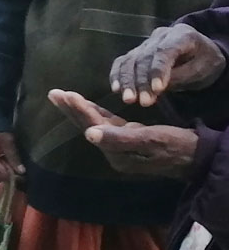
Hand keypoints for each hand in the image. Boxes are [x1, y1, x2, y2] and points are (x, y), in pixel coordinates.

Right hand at [0, 131, 23, 182]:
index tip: (20, 170)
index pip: (1, 174)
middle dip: (6, 173)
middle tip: (13, 164)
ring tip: (5, 161)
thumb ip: (14, 157)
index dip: (12, 174)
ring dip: (1, 172)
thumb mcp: (8, 141)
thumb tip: (21, 171)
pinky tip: (0, 161)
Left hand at [48, 88, 196, 178]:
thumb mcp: (149, 141)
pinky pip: (107, 122)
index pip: (93, 127)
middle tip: (54, 93)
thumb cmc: (175, 146)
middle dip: (71, 109)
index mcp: (115, 152)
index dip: (79, 110)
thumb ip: (120, 138)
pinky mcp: (129, 136)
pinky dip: (95, 112)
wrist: (195, 156)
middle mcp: (113, 149)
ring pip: (95, 123)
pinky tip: (86, 104)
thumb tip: (89, 134)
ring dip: (79, 109)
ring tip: (63, 95)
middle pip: (88, 125)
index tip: (65, 94)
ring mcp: (120, 143)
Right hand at [110, 24, 226, 105]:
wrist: (200, 53)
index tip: (157, 90)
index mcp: (182, 35)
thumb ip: (180, 76)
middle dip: (142, 82)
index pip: (165, 51)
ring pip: (130, 60)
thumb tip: (156, 88)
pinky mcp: (135, 53)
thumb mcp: (202, 69)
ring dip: (127, 82)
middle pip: (144, 57)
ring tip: (129, 100)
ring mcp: (146, 43)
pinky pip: (122, 63)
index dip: (159, 70)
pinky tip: (116, 90)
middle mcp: (160, 36)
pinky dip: (117, 76)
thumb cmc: (204, 62)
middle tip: (144, 102)